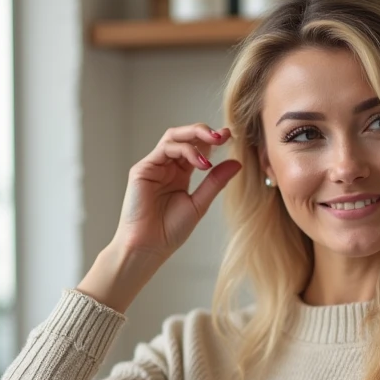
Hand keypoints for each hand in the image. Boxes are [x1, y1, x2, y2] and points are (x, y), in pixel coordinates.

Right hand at [78, 124, 240, 311]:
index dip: (213, 140)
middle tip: (224, 134)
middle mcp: (166, 167)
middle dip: (204, 131)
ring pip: (173, 137)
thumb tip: (236, 163)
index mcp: (180, 174)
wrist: (148, 247)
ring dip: (196, 136)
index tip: (231, 137)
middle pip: (185, 137)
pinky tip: (201, 162)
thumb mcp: (199, 204)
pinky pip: (165, 149)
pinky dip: (185, 150)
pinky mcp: (142, 169)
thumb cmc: (169, 232)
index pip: (197, 148)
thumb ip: (215, 182)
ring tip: (215, 142)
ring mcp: (153, 166)